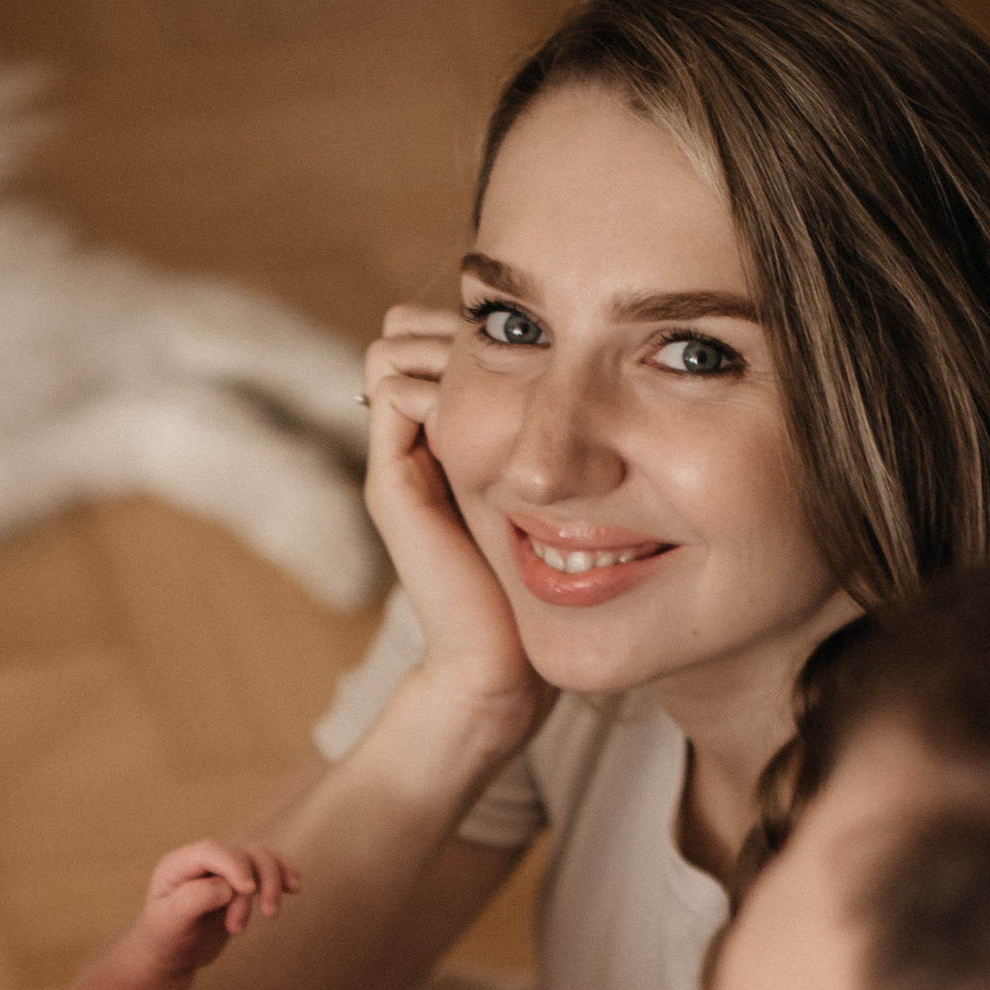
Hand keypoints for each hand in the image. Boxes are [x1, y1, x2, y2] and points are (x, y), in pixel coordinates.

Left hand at [133, 839, 299, 978]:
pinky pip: (266, 869)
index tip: (248, 890)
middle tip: (244, 926)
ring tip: (271, 914)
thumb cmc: (165, 939)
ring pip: (259, 859)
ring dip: (272, 883)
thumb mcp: (169, 923)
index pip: (212, 851)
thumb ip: (193, 900)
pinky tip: (294, 887)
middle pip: (242, 854)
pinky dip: (282, 875)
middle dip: (254, 885)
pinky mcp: (240, 884)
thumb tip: (226, 888)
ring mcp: (223, 871)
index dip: (234, 865)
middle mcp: (203, 862)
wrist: (171, 956)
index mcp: (179, 864)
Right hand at [363, 303, 551, 733]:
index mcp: (449, 441)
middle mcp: (413, 443)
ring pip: (395, 349)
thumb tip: (596, 373)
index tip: (546, 337)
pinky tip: (500, 399)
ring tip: (513, 366)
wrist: (502, 664)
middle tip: (528, 341)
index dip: (482, 325)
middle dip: (461, 325)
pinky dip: (440, 379)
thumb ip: (556, 439)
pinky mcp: (392, 484)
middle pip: (408, 333)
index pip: (435, 339)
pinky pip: (395, 391)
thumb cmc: (547, 587)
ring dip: (448, 343)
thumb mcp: (559, 493)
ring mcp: (396, 461)